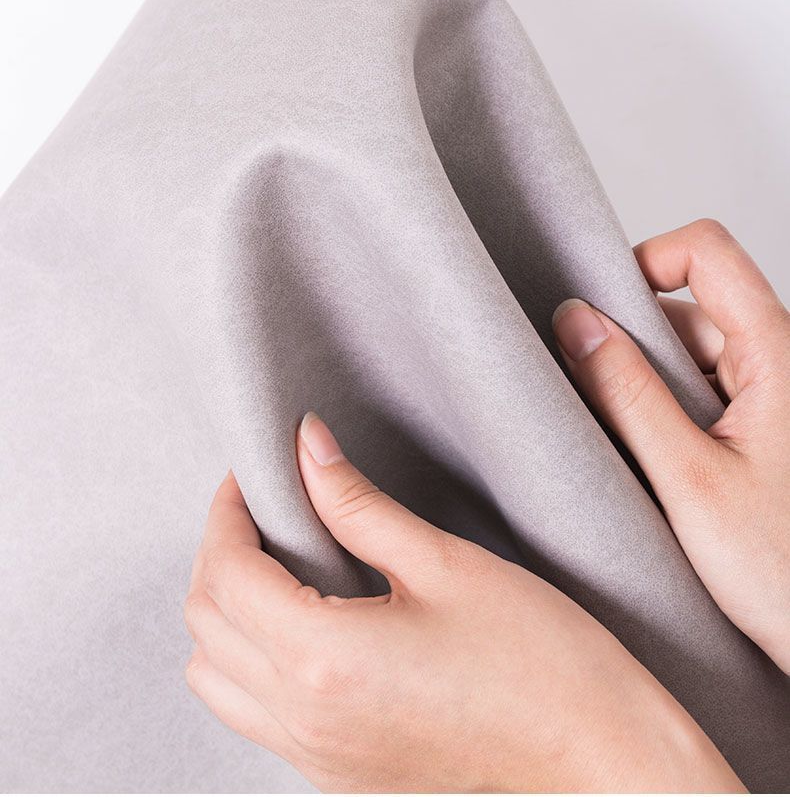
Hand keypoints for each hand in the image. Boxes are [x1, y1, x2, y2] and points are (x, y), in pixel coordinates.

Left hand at [184, 414, 742, 792]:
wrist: (599, 761)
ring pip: (215, 681)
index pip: (227, 574)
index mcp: (325, 660)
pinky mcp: (339, 779)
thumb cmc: (540, 662)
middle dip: (220, 553)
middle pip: (206, 626)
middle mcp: (305, 721)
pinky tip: (306, 623)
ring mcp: (318, 760)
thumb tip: (306, 447)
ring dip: (226, 614)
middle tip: (262, 507)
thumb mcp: (446, 563)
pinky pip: (255, 716)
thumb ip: (358, 504)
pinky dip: (252, 662)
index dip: (228, 511)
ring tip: (279, 562)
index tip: (251, 474)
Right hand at [553, 217, 789, 673]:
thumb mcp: (688, 480)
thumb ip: (627, 393)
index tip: (601, 312)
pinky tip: (659, 463)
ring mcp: (775, 393)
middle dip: (635, 342)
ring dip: (651, 385)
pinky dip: (670, 412)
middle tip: (603, 402)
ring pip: (693, 350)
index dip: (645, 261)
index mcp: (779, 353)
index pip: (706, 250)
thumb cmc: (787, 573)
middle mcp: (782, 360)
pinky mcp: (767, 425)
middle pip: (691, 304)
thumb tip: (576, 323)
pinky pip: (706, 389)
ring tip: (638, 449)